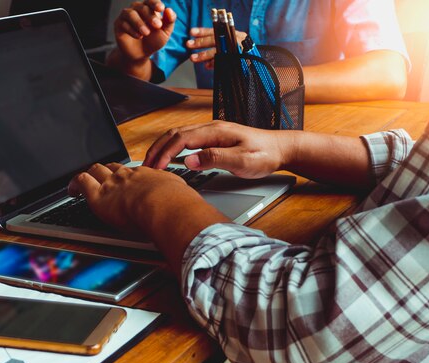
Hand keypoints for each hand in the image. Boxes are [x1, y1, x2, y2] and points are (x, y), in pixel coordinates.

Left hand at [68, 163, 200, 233]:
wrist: (166, 206)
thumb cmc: (177, 204)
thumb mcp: (180, 194)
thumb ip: (175, 196)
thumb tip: (184, 200)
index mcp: (146, 175)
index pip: (132, 172)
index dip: (125, 176)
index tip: (124, 181)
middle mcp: (127, 176)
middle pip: (112, 167)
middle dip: (105, 172)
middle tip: (102, 179)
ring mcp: (112, 184)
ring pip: (95, 171)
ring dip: (89, 176)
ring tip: (83, 183)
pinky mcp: (99, 196)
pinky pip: (81, 182)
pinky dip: (73, 184)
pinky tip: (70, 191)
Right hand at [114, 1, 175, 61]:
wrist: (141, 54)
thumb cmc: (153, 41)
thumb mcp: (165, 33)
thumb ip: (170, 21)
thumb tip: (169, 10)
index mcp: (148, 8)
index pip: (151, 1)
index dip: (155, 3)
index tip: (161, 8)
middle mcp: (136, 9)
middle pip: (142, 7)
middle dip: (150, 16)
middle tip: (157, 26)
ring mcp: (126, 16)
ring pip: (130, 14)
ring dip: (139, 23)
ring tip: (146, 33)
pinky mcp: (118, 24)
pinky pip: (123, 23)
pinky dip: (132, 30)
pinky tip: (138, 37)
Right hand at [144, 120, 295, 177]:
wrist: (281, 149)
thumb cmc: (265, 154)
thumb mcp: (242, 160)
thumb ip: (214, 158)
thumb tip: (189, 160)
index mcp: (215, 131)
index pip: (181, 139)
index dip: (165, 153)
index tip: (157, 168)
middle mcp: (211, 128)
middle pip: (175, 134)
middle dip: (158, 149)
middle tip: (146, 167)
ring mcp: (212, 132)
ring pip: (179, 135)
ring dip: (163, 147)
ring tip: (153, 163)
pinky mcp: (214, 138)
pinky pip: (187, 140)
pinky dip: (173, 148)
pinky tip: (170, 158)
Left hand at [186, 27, 246, 69]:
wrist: (256, 63)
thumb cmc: (240, 54)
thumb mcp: (231, 44)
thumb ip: (219, 44)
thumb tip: (201, 47)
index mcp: (232, 34)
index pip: (216, 30)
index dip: (203, 31)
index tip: (192, 32)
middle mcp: (234, 40)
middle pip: (215, 39)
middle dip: (201, 42)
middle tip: (188, 44)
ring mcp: (236, 50)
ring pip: (217, 51)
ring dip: (204, 55)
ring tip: (193, 58)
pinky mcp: (237, 61)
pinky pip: (223, 62)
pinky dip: (214, 64)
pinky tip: (207, 66)